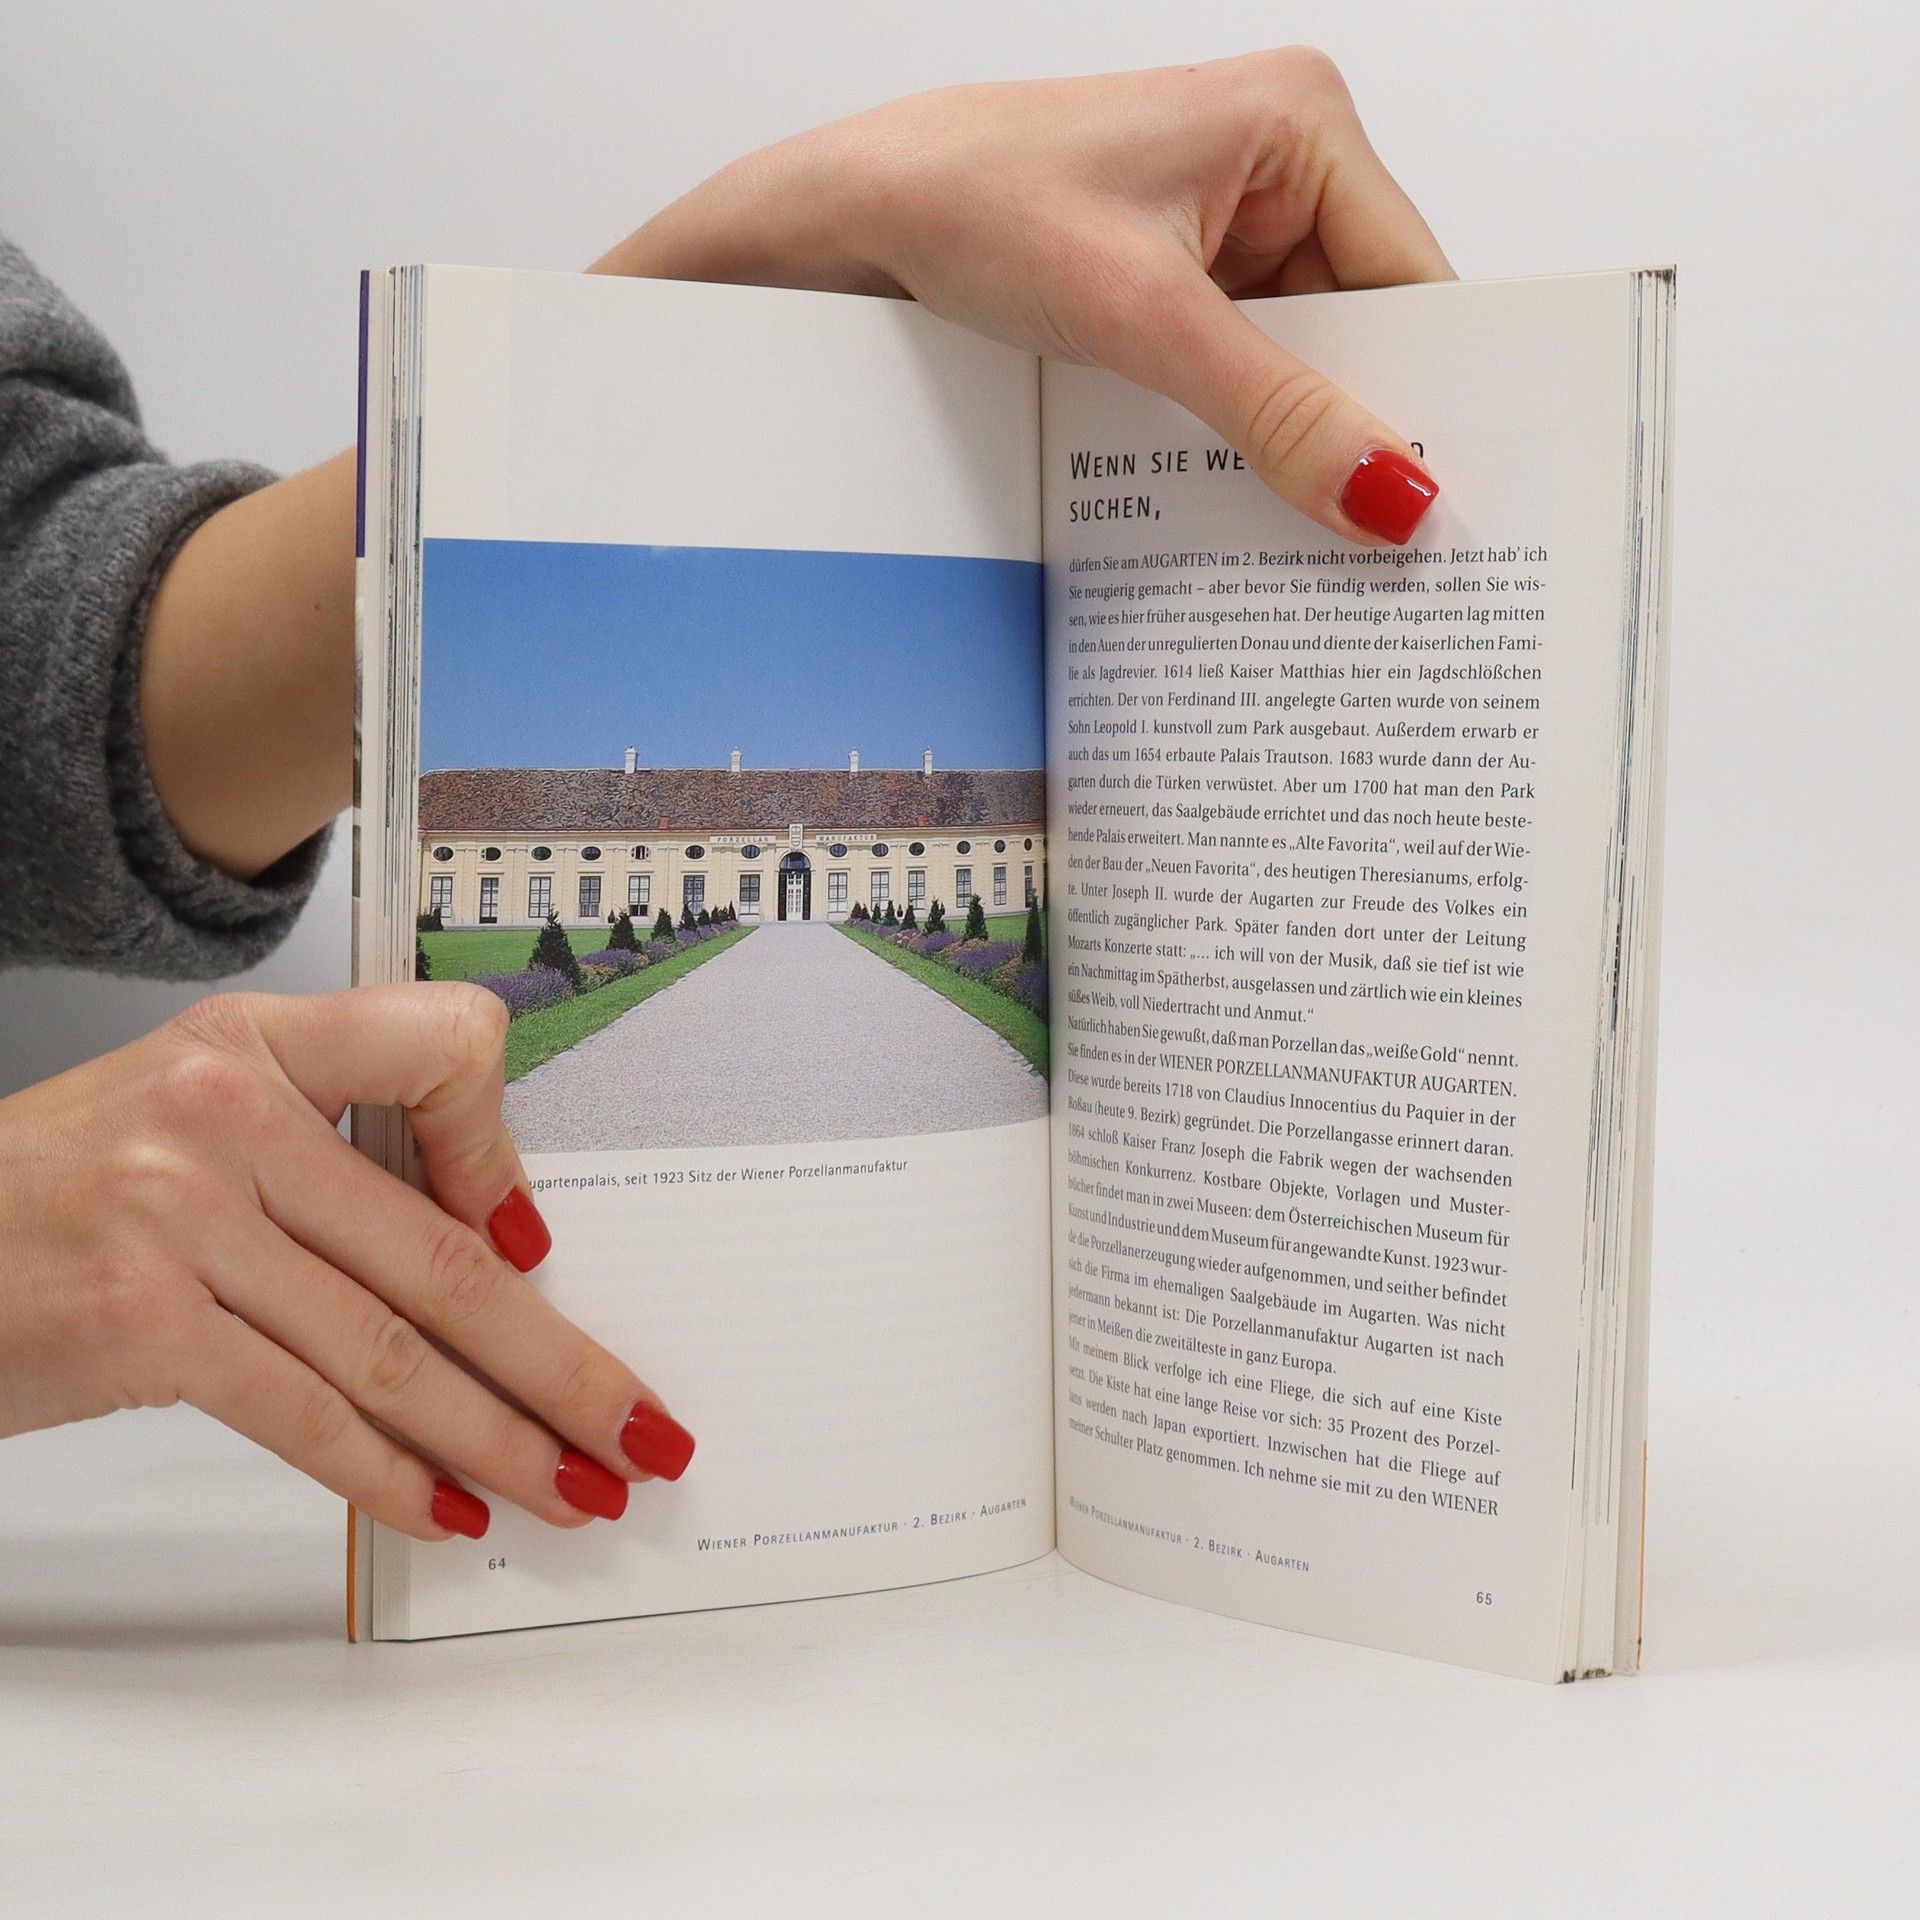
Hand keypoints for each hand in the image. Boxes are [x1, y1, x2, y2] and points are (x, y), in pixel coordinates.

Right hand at [0, 985, 694, 1538]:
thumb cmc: (52, 1191)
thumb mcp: (185, 1115)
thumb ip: (324, 1151)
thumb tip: (487, 1240)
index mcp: (252, 1042)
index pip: (434, 1044)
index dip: (505, 1144)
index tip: (543, 1241)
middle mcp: (223, 1114)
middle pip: (441, 1253)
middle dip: (560, 1360)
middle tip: (638, 1423)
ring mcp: (181, 1218)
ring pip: (391, 1347)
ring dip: (501, 1436)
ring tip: (574, 1486)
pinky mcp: (143, 1324)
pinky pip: (306, 1413)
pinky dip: (390, 1474)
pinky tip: (449, 1509)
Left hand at [597, 47, 1452, 544]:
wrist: (857, 215)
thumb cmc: (975, 200)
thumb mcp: (1143, 320)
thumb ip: (1274, 410)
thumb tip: (1388, 490)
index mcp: (1300, 119)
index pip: (1414, 278)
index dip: (1431, 389)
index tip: (1446, 497)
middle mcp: (1278, 158)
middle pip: (1361, 323)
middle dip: (1354, 421)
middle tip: (1376, 537)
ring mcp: (1225, 217)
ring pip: (1300, 355)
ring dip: (1286, 434)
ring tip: (1295, 521)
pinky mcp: (1177, 268)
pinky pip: (1241, 361)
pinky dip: (1235, 424)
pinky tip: (1230, 482)